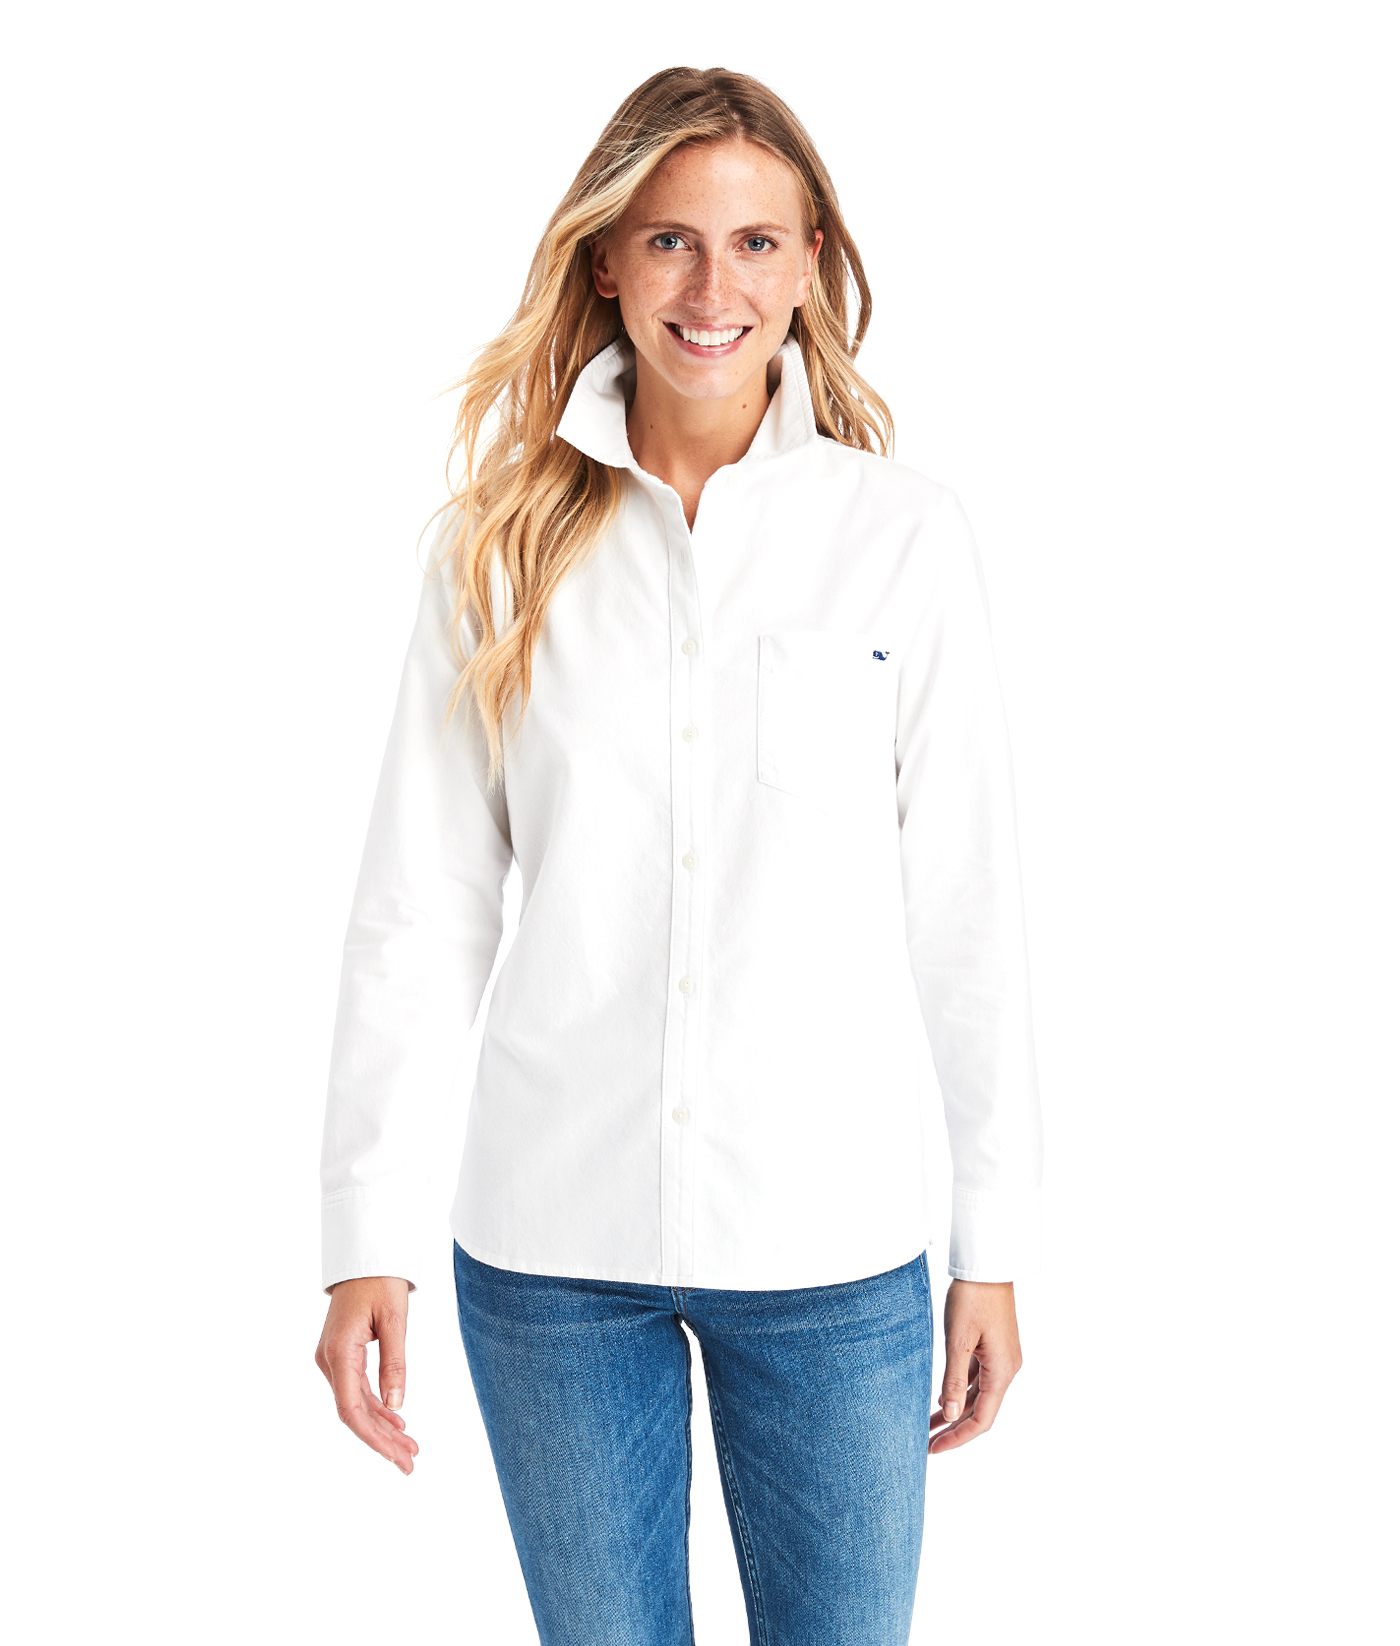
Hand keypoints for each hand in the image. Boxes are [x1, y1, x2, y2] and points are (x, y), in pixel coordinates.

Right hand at [314, 1275, 418, 1474]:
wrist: (364, 1255)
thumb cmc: (380, 1280)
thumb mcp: (395, 1319)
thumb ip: (395, 1363)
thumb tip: (397, 1405)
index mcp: (339, 1352)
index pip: (351, 1409)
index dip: (373, 1438)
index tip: (396, 1457)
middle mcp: (330, 1360)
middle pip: (355, 1413)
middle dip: (382, 1441)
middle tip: (411, 1463)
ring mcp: (333, 1359)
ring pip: (357, 1404)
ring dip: (382, 1427)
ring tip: (410, 1448)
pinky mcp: (341, 1356)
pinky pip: (357, 1390)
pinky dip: (378, 1408)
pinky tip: (397, 1423)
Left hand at [928, 1278, 1021, 1455]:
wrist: (987, 1264)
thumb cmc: (972, 1297)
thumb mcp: (958, 1340)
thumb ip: (954, 1379)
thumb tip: (952, 1415)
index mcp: (1002, 1371)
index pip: (982, 1419)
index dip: (958, 1438)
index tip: (934, 1449)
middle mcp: (1006, 1368)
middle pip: (981, 1411)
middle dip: (954, 1429)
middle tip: (926, 1443)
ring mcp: (1001, 1357)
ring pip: (977, 1395)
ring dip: (955, 1410)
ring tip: (927, 1424)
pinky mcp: (993, 1346)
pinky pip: (977, 1377)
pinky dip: (960, 1389)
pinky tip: (941, 1396)